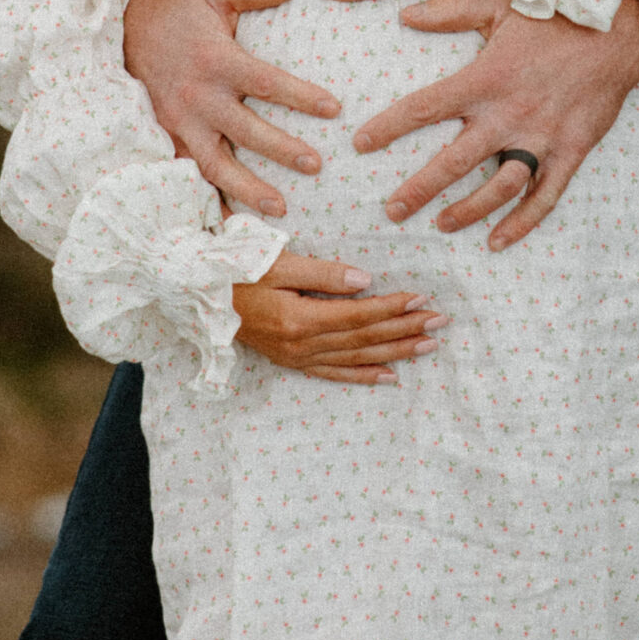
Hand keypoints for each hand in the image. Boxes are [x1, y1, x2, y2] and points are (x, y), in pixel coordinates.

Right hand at [123, 0, 340, 219]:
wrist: (131, 33)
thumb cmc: (186, 11)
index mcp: (215, 59)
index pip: (264, 82)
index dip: (299, 96)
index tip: (334, 108)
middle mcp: (198, 97)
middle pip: (245, 130)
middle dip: (281, 150)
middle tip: (317, 165)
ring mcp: (182, 124)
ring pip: (216, 165)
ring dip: (248, 189)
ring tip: (281, 209)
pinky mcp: (171, 140)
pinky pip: (192, 176)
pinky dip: (211, 202)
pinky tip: (236, 226)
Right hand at [233, 250, 447, 385]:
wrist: (198, 296)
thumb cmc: (237, 271)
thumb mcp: (279, 263)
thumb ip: (324, 273)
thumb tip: (366, 280)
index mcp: (299, 318)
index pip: (358, 315)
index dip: (392, 307)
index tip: (422, 298)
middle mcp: (301, 345)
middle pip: (364, 339)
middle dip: (405, 329)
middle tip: (440, 321)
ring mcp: (297, 358)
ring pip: (355, 359)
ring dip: (394, 352)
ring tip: (428, 345)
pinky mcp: (292, 362)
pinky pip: (334, 374)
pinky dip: (363, 376)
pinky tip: (390, 376)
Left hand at [352, 0, 638, 250]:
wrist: (620, 27)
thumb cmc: (556, 10)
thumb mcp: (499, 0)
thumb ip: (449, 11)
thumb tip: (405, 15)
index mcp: (486, 77)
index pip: (426, 107)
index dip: (390, 128)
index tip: (360, 144)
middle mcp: (510, 113)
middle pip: (456, 161)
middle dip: (420, 189)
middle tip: (392, 210)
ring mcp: (543, 137)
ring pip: (499, 188)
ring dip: (467, 211)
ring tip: (440, 225)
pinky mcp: (572, 150)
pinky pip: (546, 196)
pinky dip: (523, 223)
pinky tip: (499, 241)